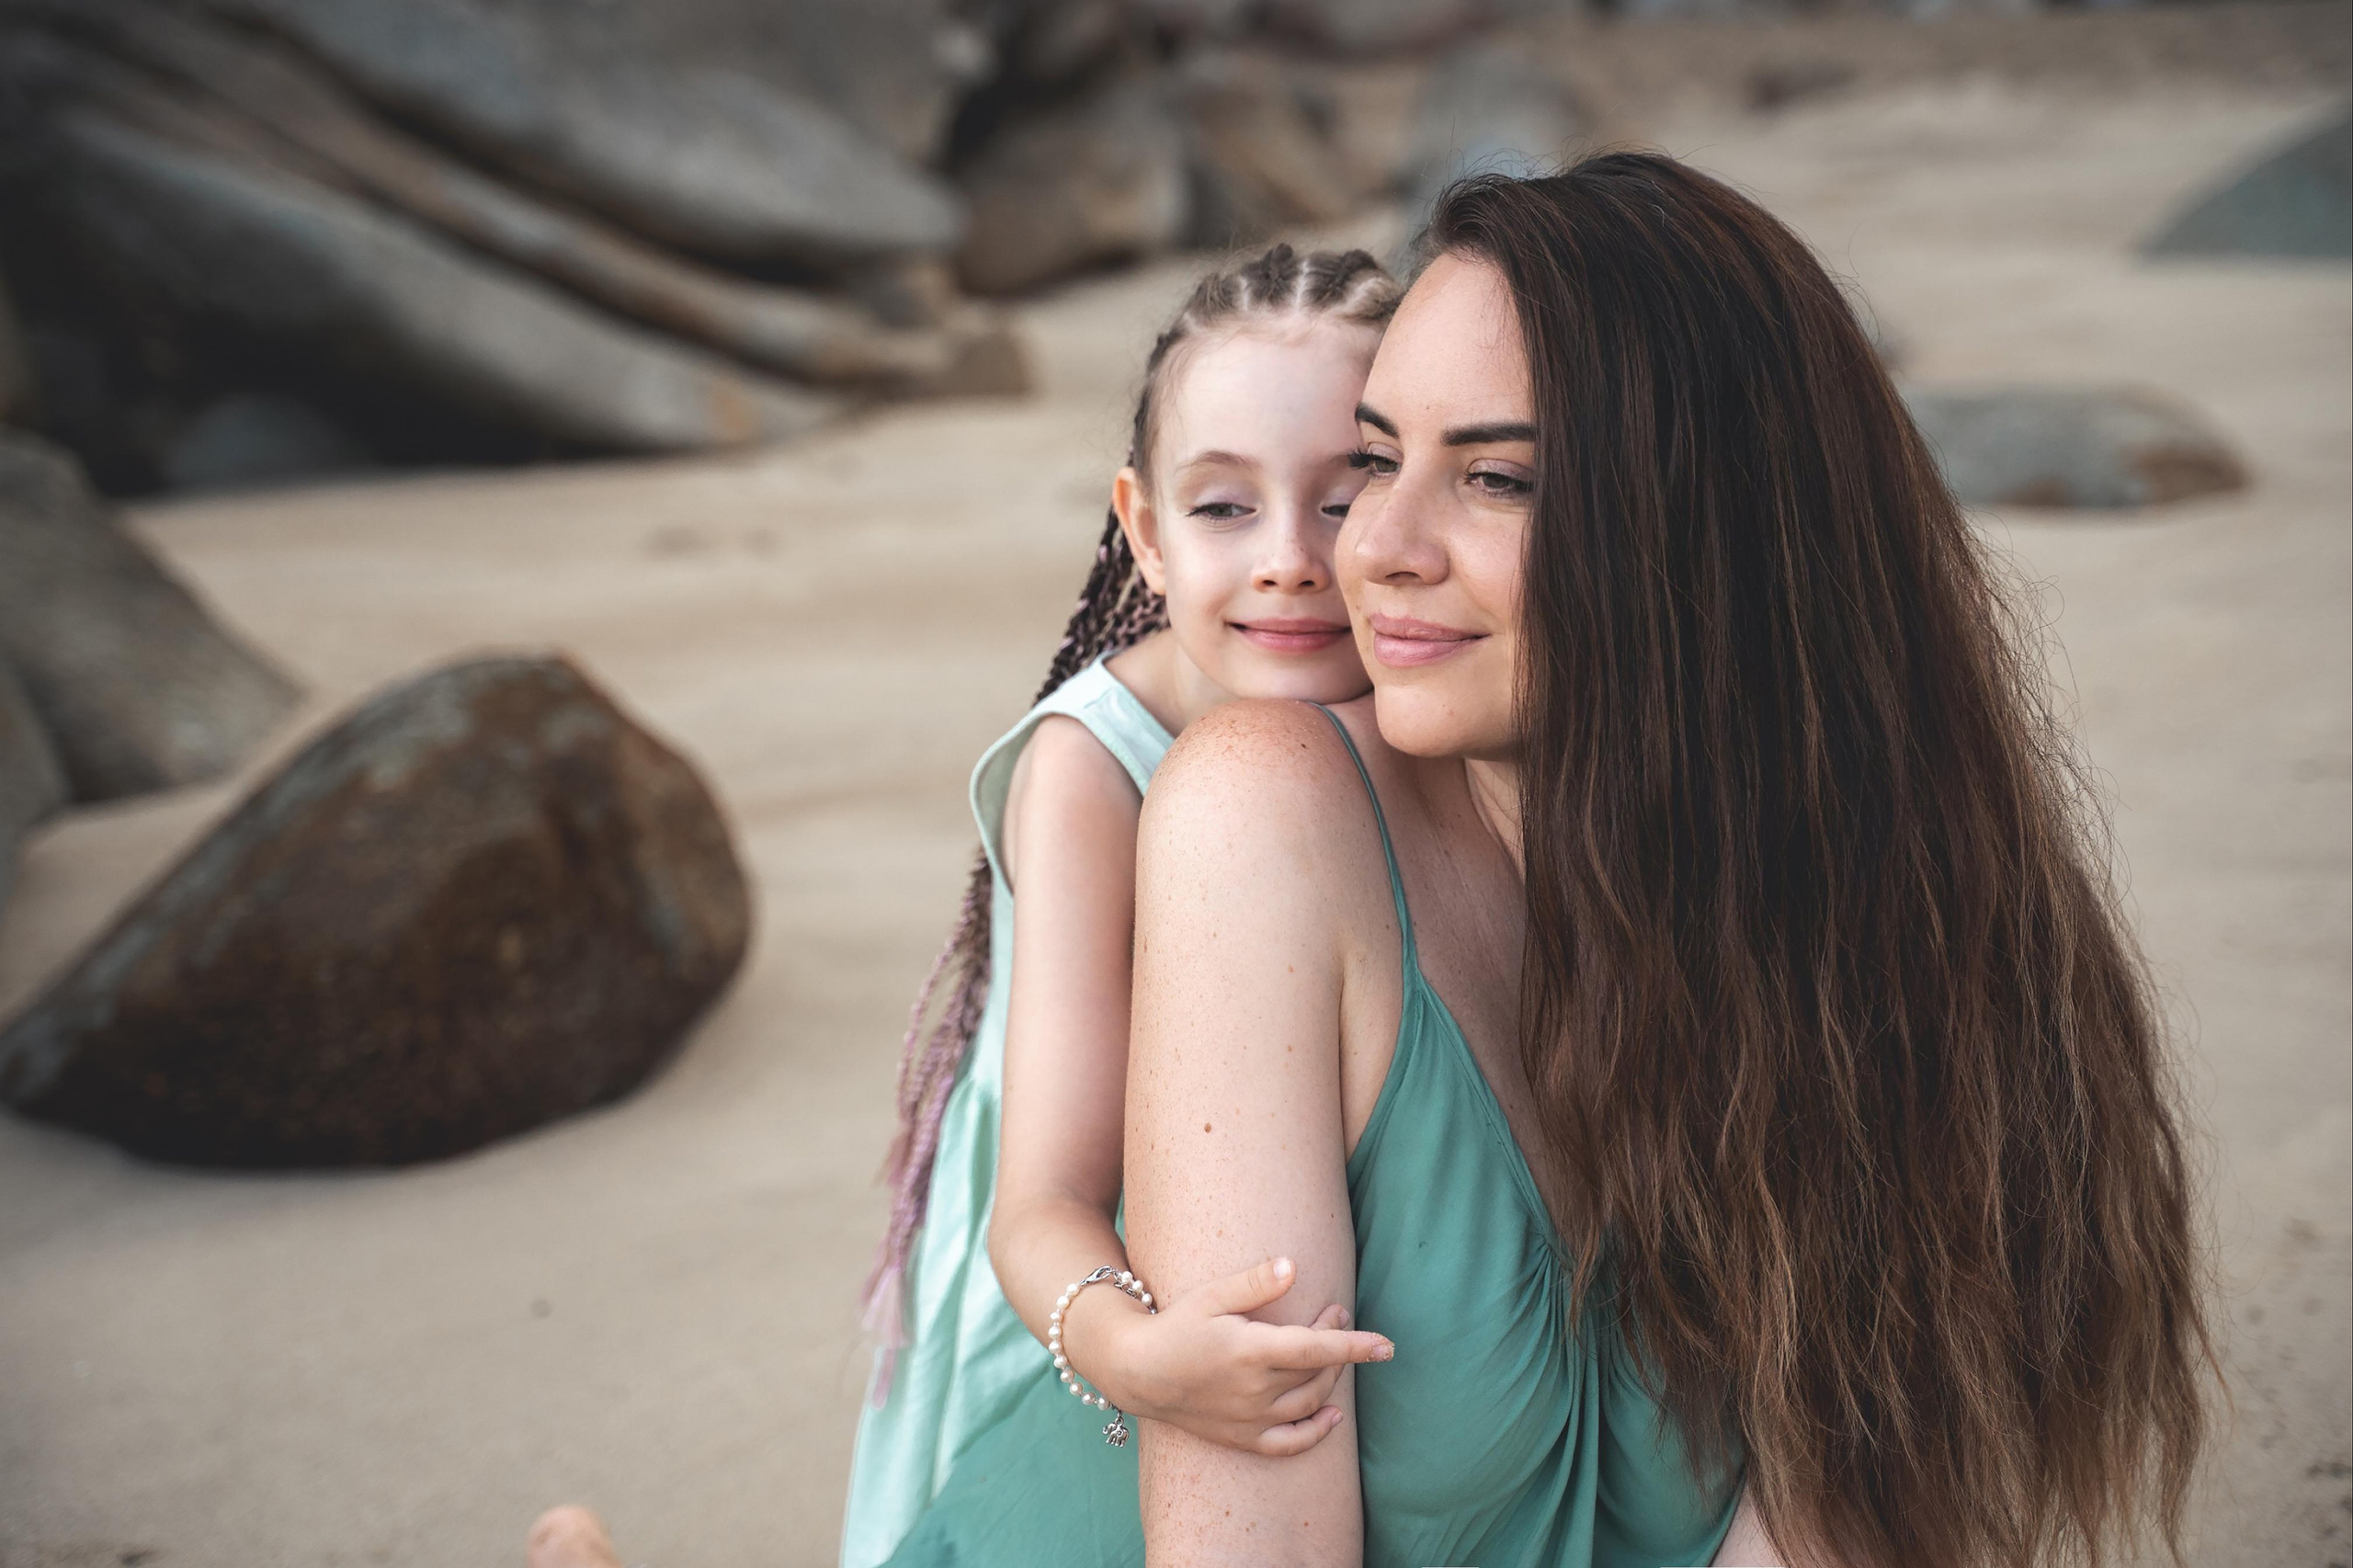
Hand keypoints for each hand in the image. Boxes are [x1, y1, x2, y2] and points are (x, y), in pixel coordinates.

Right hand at [1064, 1256, 1392, 1456]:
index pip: (1316, 1348)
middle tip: (1337, 1314)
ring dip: (1331, 1377)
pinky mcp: (1243, 1438)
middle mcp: (1256, 1390)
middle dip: (1338, 1345)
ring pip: (1310, 1402)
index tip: (1388, 1345)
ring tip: (1333, 1351)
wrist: (1138, 1372)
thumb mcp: (1211, 1295)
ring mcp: (1251, 1418)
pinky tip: (1332, 1415)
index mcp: (1251, 1351)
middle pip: (1317, 1371)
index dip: (1355, 1346)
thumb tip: (1293, 1267)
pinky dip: (1316, 1432)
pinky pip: (1290, 1443)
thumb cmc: (1176, 1325)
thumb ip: (1255, 1283)